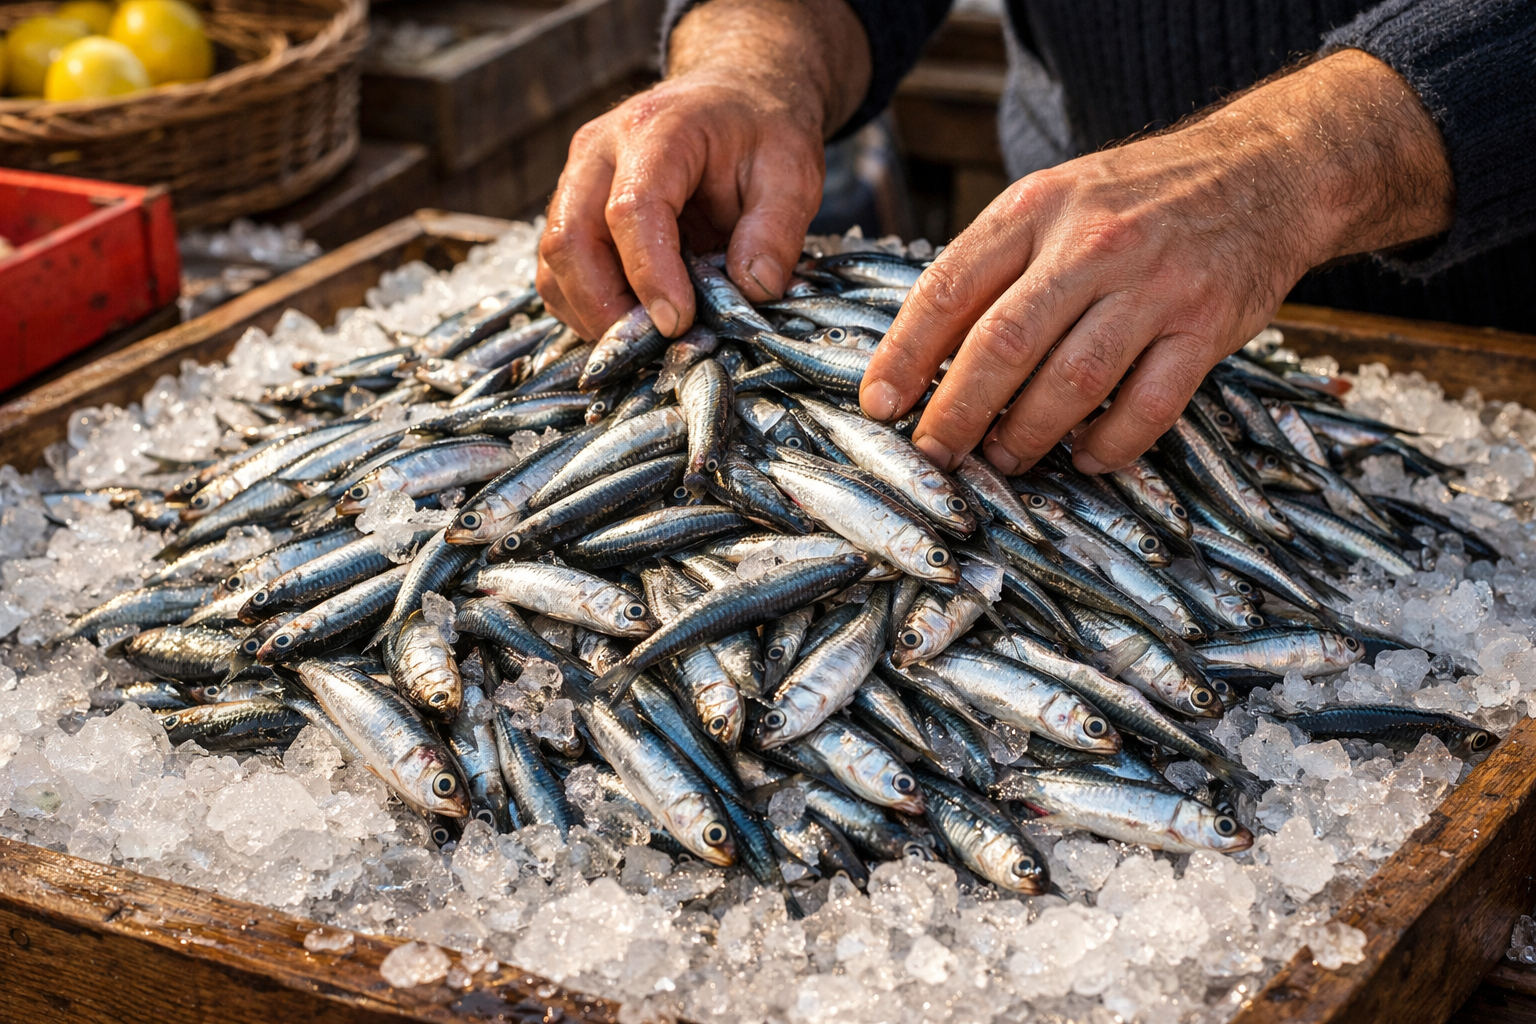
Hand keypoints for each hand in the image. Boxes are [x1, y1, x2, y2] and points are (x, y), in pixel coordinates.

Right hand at [536, 0, 870, 340]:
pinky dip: (586, 307)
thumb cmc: (761, 131)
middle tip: (656, 346)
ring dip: (592, 313)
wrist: (733, 97)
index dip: (649, 275)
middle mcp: (599, 151)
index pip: (632, 210)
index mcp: (656, 131)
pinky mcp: (572, 208)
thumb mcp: (794, 171)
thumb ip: (777, 231)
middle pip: (570, 239)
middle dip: (607, 308)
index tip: (678, 323)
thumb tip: (753, 291)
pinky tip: (632, 322)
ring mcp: (577, 179)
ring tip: (648, 340)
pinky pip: (558, 271)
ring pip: (554, 261)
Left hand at [861, 49, 1454, 475]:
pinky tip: (1085, 458)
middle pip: (1003, 344)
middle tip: (934, 453)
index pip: (950, 287)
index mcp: (1038, 207)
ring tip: (1003, 460)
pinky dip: (1110, 445)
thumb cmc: (1140, 198)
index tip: (879, 403)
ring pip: (1072, 382)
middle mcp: (1092, 243)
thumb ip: (996, 264)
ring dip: (1027, 435)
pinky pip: (1148, 406)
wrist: (1268, 170)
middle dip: (956, 412)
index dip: (905, 354)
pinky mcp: (1207, 326)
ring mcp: (1155, 285)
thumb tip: (922, 352)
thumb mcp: (1056, 199)